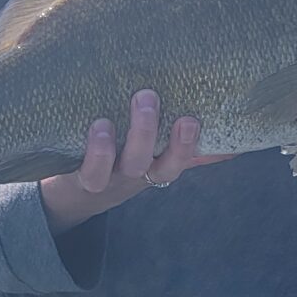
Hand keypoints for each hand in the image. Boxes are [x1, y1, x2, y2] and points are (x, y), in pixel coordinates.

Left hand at [39, 89, 234, 235]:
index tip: (197, 117)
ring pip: (131, 166)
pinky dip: (97, 151)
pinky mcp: (79, 180)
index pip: (183, 159)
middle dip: (176, 139)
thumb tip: (230, 139)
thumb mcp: (149, 156)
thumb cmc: (114, 164)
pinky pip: (91, 172)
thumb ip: (185, 149)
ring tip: (141, 99)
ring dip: (140, 135)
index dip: (194, 143)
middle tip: (178, 107)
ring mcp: (111, 179)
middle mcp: (137, 176)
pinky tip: (99, 125)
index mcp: (155, 166)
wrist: (66, 197)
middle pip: (164, 166)